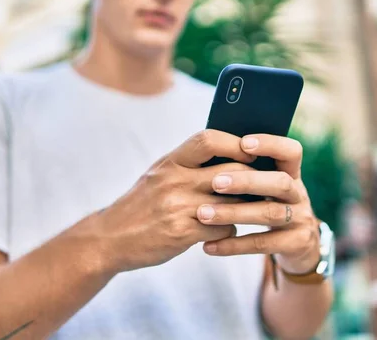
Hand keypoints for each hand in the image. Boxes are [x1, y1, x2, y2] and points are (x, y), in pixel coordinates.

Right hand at [93, 130, 254, 272]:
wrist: (109, 238)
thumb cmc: (141, 204)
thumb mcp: (158, 175)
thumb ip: (187, 164)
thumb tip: (227, 152)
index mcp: (170, 162)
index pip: (208, 139)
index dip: (235, 142)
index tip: (251, 149)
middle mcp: (174, 181)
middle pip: (231, 172)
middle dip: (253, 178)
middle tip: (266, 183)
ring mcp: (178, 207)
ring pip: (233, 202)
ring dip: (246, 207)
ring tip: (254, 207)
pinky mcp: (182, 233)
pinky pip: (223, 229)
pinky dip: (229, 230)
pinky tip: (225, 231)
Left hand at [196, 134, 319, 274]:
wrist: (297, 245)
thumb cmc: (267, 204)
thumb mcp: (264, 185)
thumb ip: (246, 170)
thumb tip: (211, 152)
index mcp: (291, 172)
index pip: (290, 151)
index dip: (270, 145)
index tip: (243, 143)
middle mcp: (298, 194)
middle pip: (280, 182)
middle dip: (247, 181)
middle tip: (216, 182)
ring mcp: (301, 219)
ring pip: (269, 214)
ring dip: (234, 213)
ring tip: (203, 214)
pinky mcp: (296, 244)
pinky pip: (263, 244)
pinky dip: (234, 245)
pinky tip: (208, 245)